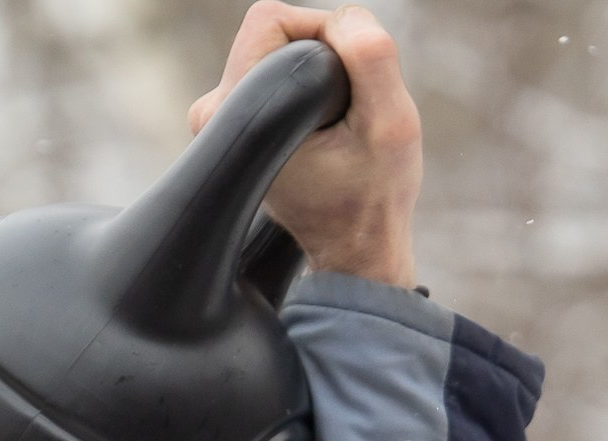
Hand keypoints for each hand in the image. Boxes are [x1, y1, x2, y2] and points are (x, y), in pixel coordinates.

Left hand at [188, 5, 421, 291]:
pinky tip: (322, 135)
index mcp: (240, 114)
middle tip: (344, 116)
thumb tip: (343, 20)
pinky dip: (306, 91)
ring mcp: (221, 121)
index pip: (275, 20)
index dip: (325, 36)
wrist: (357, 251)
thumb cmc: (374, 195)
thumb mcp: (391, 123)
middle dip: (321, 59)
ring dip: (317, 76)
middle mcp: (215, 115)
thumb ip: (370, 54)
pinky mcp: (236, 124)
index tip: (349, 88)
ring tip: (334, 131)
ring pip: (278, 51)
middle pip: (275, 33)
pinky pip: (276, 72)